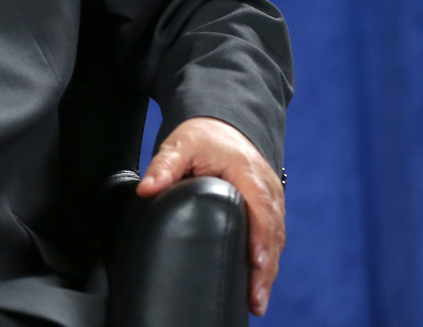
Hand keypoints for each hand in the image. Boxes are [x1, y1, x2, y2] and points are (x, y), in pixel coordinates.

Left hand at [138, 116, 285, 316]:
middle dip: (265, 269)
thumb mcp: (179, 145)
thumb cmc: (201, 136)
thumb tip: (146, 189)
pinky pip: (274, 236)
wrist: (222, 122)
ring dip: (269, 271)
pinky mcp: (269, 207)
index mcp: (248, 174)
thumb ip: (163, 166)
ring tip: (257, 300)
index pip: (260, 211)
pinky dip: (269, 259)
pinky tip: (258, 281)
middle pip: (272, 234)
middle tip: (255, 299)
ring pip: (276, 239)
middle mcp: (266, 189)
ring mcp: (272, 199)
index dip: (260, 239)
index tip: (256, 264)